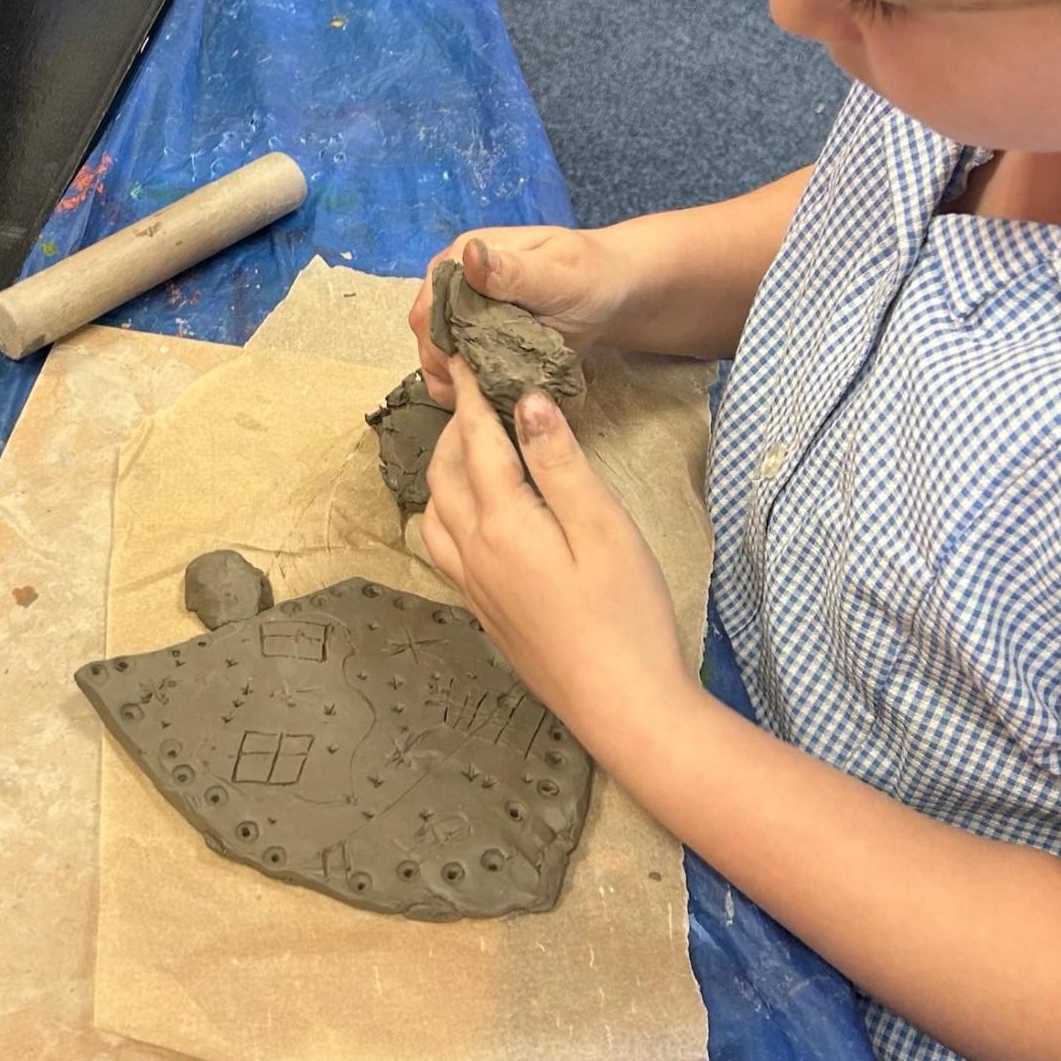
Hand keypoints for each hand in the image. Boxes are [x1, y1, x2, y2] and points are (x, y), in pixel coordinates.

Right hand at [409, 227, 633, 407]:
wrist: (611, 294)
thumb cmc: (591, 278)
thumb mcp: (558, 275)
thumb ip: (514, 272)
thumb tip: (469, 254)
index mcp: (464, 255)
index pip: (429, 308)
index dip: (445, 345)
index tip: (479, 371)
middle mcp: (453, 281)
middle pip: (428, 335)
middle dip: (452, 367)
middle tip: (493, 388)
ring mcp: (459, 310)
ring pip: (436, 355)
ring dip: (458, 381)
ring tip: (493, 395)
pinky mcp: (472, 336)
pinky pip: (451, 368)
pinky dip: (464, 387)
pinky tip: (488, 397)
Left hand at [419, 361, 694, 763]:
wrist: (620, 705)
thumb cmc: (625, 616)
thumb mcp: (604, 528)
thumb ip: (560, 462)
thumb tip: (527, 403)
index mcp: (502, 523)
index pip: (475, 441)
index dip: (471, 394)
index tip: (462, 354)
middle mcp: (473, 553)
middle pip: (444, 473)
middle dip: (454, 427)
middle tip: (474, 394)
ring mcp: (474, 586)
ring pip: (435, 512)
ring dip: (443, 470)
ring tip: (470, 446)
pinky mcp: (484, 612)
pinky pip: (443, 547)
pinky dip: (445, 511)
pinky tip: (472, 513)